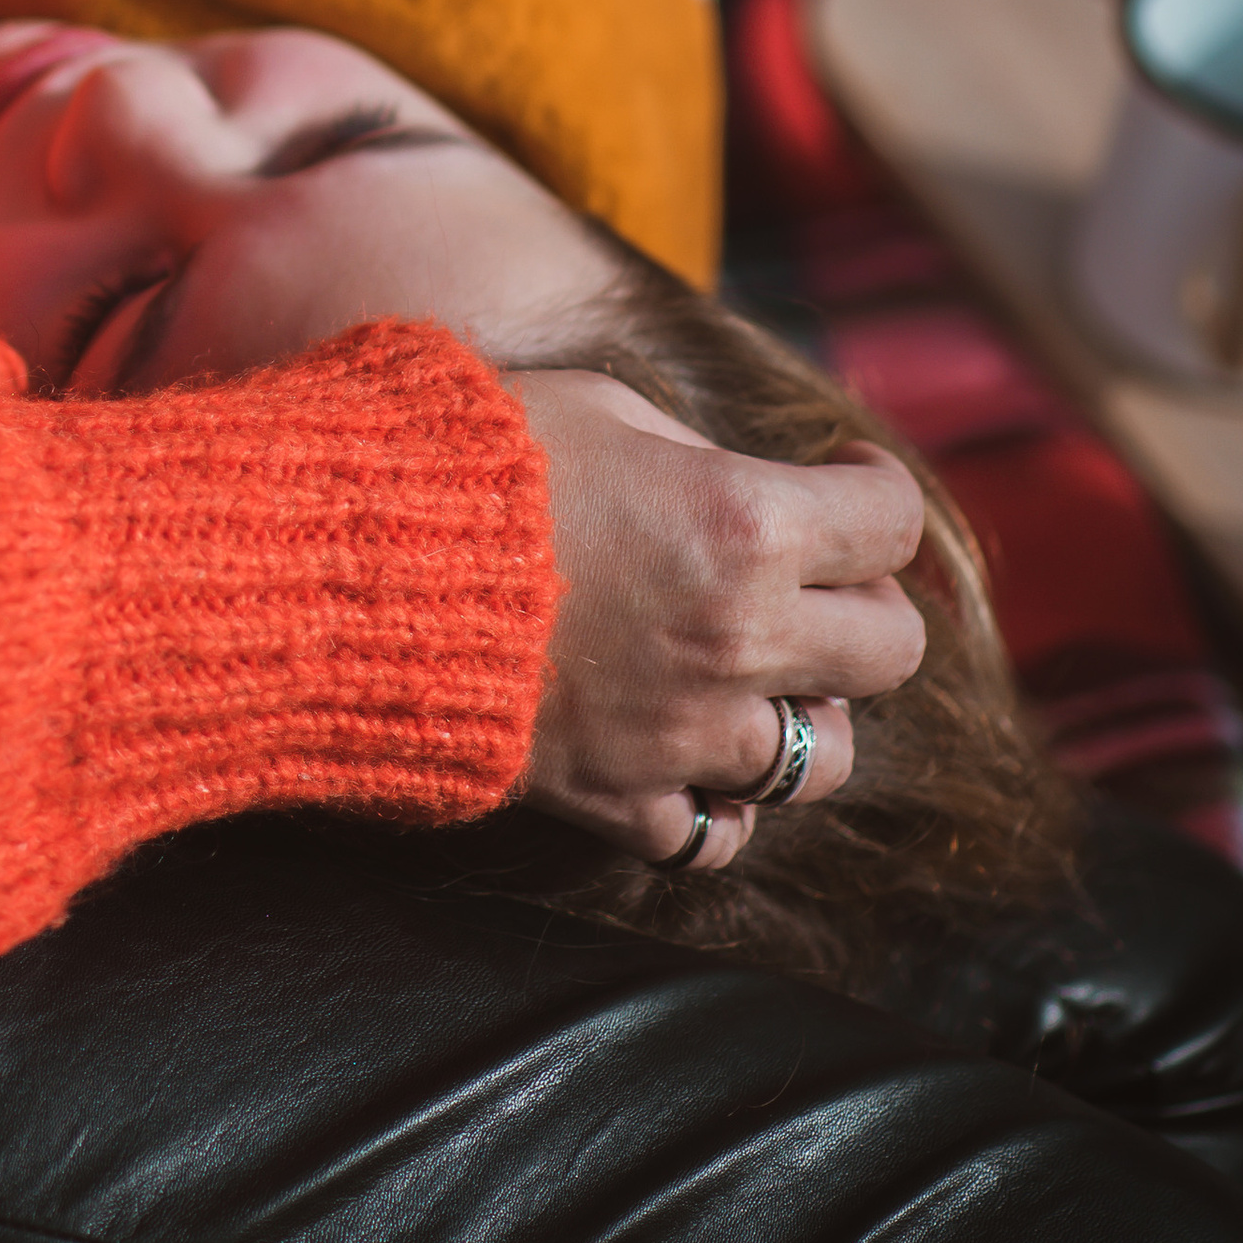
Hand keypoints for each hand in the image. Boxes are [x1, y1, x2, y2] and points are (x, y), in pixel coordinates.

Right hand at [513, 369, 925, 869]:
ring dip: (806, 711)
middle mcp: (737, 639)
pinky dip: (720, 801)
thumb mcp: (600, 408)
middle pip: (889, 651)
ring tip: (757, 674)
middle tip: (815, 576)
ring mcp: (683, 732)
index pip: (891, 524)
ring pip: (823, 760)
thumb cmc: (469, 459)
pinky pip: (717, 834)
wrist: (351, 565)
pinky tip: (692, 752)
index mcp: (742, 523)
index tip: (847, 478)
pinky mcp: (617, 796)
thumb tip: (738, 478)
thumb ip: (695, 455)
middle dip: (867, 604)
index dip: (878, 490)